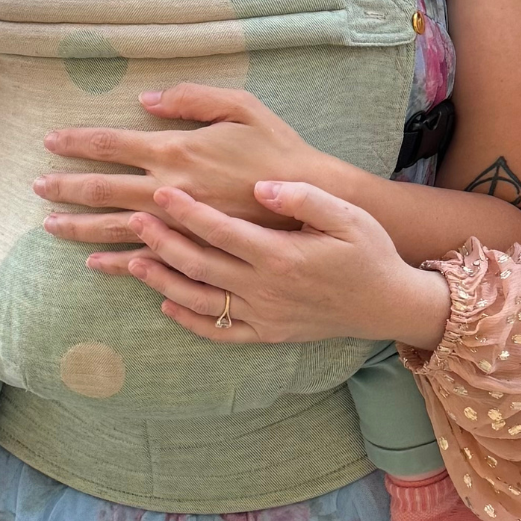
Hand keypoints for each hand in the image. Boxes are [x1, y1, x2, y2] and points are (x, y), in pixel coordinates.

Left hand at [36, 84, 333, 244]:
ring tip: (50, 226)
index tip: (50, 141)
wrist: (315, 201)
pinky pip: (146, 262)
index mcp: (177, 151)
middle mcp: (169, 191)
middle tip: (37, 186)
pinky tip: (97, 265)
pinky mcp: (194, 253)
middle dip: (65, 187)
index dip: (77, 142)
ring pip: (116, 230)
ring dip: (80, 228)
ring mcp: (179, 227)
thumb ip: (193, 98)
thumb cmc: (280, 149)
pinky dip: (117, 264)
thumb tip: (148, 98)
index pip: (112, 145)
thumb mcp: (243, 106)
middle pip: (102, 190)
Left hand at [90, 184, 448, 347]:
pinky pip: (218, 331)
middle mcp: (264, 289)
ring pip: (200, 298)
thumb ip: (304, 198)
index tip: (160, 191)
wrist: (389, 304)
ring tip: (131, 260)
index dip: (187, 211)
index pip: (221, 230)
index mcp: (281, 255)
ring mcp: (262, 316)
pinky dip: (188, 320)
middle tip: (133, 219)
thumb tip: (263, 186)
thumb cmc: (369, 252)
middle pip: (200, 263)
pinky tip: (166, 304)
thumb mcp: (347, 216)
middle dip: (162, 241)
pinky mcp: (266, 334)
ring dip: (163, 279)